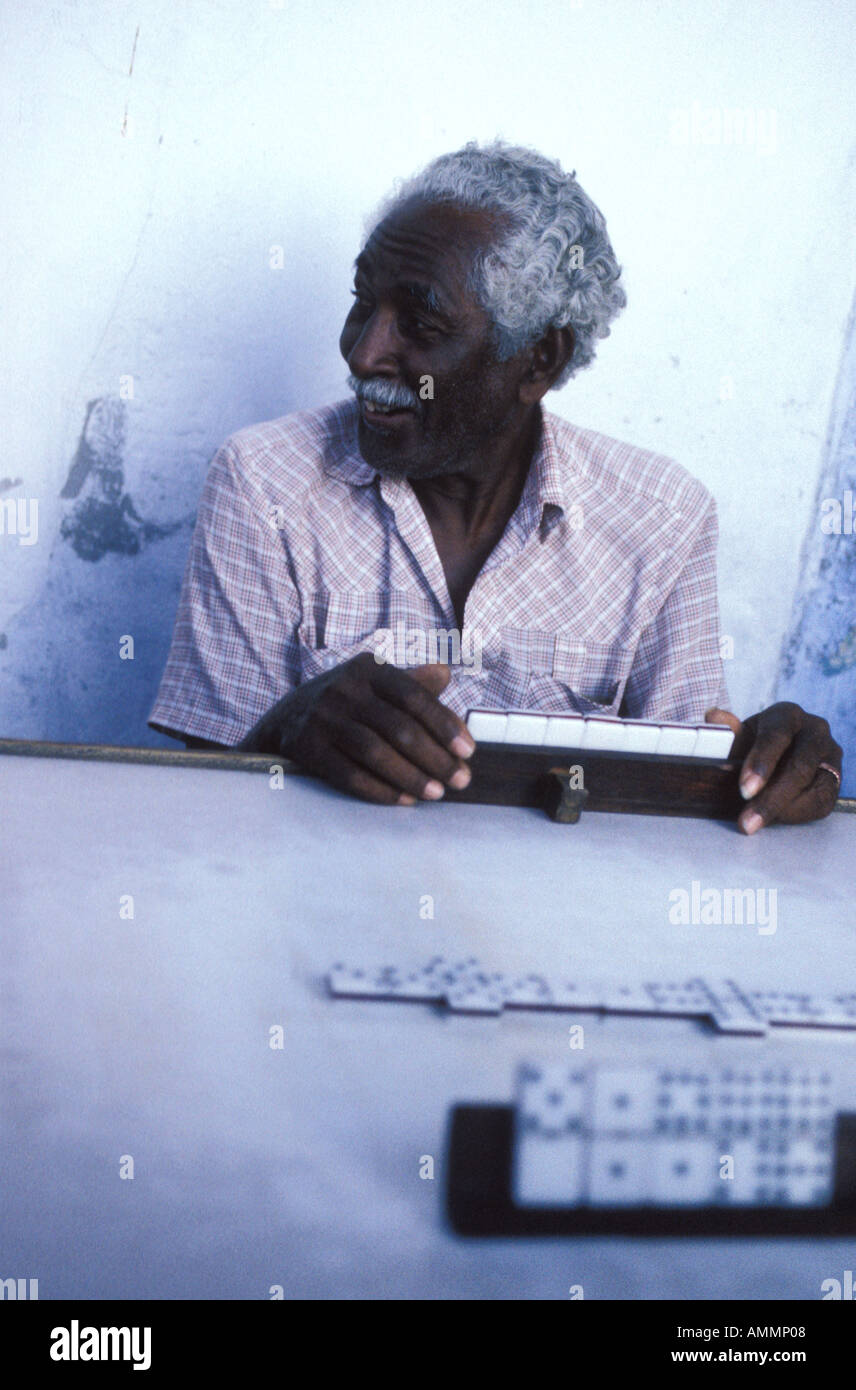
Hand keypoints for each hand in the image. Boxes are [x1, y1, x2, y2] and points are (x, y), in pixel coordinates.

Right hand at [238, 653, 473, 803]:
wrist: (283, 719)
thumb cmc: (346, 703)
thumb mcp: (373, 684)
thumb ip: (410, 683)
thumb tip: (445, 674)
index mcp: (367, 668)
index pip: (414, 696)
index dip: (444, 725)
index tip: (468, 752)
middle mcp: (343, 688)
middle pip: (398, 727)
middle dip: (435, 758)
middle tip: (460, 781)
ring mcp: (322, 717)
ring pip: (375, 752)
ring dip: (411, 776)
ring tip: (436, 794)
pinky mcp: (306, 746)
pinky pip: (348, 774)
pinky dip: (380, 790)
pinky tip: (404, 800)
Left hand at [705, 702, 841, 832]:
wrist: (779, 752)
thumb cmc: (755, 743)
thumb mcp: (740, 736)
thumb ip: (728, 732)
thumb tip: (713, 716)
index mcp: (787, 715)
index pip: (777, 736)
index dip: (761, 763)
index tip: (745, 789)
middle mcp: (815, 730)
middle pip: (799, 766)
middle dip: (771, 797)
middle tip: (747, 820)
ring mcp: (829, 755)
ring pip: (812, 786)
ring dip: (783, 810)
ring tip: (756, 823)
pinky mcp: (835, 778)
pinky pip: (821, 801)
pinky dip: (797, 814)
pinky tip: (775, 820)